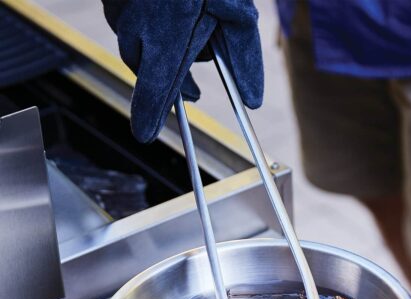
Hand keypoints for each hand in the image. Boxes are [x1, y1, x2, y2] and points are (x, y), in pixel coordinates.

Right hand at [102, 0, 262, 142]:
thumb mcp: (237, 11)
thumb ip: (242, 58)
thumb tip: (252, 101)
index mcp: (168, 32)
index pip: (156, 85)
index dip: (150, 111)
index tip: (143, 134)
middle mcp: (137, 24)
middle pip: (152, 70)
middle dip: (177, 74)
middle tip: (199, 75)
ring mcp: (120, 9)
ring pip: (140, 48)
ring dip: (164, 46)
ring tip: (189, 20)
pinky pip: (130, 26)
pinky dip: (150, 26)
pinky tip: (169, 10)